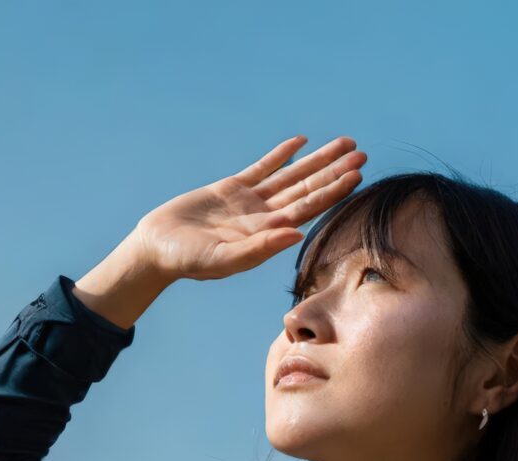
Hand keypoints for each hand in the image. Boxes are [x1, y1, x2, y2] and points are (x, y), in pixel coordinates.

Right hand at [126, 135, 365, 282]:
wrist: (156, 248)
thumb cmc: (186, 260)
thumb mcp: (222, 259)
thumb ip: (259, 248)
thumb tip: (296, 233)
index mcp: (266, 234)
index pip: (307, 209)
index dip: (332, 192)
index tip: (355, 176)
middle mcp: (264, 217)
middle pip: (307, 189)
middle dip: (333, 171)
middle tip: (361, 152)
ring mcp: (249, 202)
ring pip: (291, 176)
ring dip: (316, 160)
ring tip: (343, 144)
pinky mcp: (231, 189)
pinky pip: (262, 168)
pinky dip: (281, 155)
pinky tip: (300, 143)